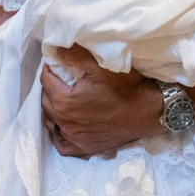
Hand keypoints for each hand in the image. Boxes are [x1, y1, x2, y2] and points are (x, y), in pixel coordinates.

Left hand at [40, 44, 162, 156]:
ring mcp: (75, 138)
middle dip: (50, 88)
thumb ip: (74, 55)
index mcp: (64, 101)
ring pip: (52, 122)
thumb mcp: (100, 66)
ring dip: (53, 110)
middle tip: (60, 79)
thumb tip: (55, 48)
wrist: (149, 111)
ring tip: (62, 99)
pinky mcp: (85, 147)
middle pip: (45, 102)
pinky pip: (63, 145)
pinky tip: (64, 126)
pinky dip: (60, 135)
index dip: (49, 69)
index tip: (56, 64)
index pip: (45, 81)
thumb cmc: (126, 87)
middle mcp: (65, 122)